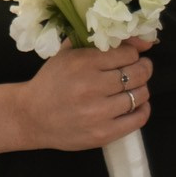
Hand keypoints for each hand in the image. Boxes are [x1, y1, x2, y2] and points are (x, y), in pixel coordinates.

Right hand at [0, 39, 152, 154]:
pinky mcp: (103, 134)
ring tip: (134, 87)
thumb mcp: (67, 53)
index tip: (130, 56)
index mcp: (83, 63)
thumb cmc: (51, 81)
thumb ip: (97, 41)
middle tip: (141, 68)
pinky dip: (143, 109)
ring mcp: (99, 113)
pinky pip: (137, 120)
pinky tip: (137, 105)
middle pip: (137, 74)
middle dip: (143, 68)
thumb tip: (139, 41)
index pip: (128, 54)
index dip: (133, 54)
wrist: (32, 116)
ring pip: (139, 95)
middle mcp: (92, 87)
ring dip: (142, 89)